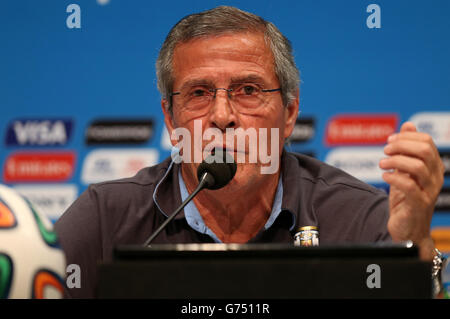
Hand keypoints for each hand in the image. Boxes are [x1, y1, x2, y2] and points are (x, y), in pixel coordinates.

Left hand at [379, 122, 444, 259]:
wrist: (408, 228)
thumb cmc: (406, 198)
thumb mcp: (404, 171)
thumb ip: (407, 149)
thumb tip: (408, 125)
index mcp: (433, 166)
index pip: (426, 142)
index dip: (406, 137)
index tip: (389, 141)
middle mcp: (435, 178)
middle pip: (425, 151)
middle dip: (402, 146)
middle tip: (385, 150)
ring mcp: (429, 192)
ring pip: (418, 167)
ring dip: (396, 161)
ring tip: (382, 163)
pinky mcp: (418, 205)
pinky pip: (409, 186)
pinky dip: (394, 177)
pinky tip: (384, 176)